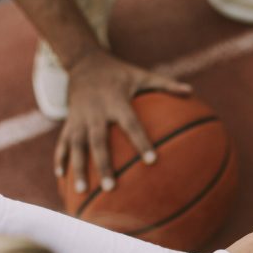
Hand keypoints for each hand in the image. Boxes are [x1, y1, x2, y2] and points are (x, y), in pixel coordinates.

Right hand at [54, 50, 191, 192]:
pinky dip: (60, 159)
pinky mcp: (69, 122)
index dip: (141, 141)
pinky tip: (62, 178)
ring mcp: (79, 118)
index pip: (131, 124)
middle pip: (98, 142)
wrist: (84, 62)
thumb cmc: (119, 73)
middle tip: (111, 187)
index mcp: (116, 102)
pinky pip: (62, 143)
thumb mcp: (142, 74)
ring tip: (81, 191)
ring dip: (78, 169)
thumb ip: (166, 85)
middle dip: (103, 165)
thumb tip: (192, 92)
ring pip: (76, 146)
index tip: (152, 161)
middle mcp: (95, 112)